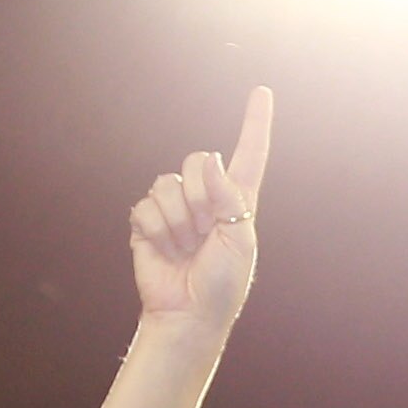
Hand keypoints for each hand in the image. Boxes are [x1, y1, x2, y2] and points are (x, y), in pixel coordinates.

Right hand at [128, 88, 272, 331]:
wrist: (188, 315)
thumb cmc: (221, 284)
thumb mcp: (239, 240)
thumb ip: (229, 197)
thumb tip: (211, 160)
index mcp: (237, 202)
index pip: (248, 155)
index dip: (254, 124)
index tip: (261, 92)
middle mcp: (206, 199)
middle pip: (196, 160)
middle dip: (198, 194)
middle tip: (203, 232)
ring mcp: (175, 209)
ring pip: (167, 183)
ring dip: (177, 220)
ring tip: (184, 247)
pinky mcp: (147, 222)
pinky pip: (145, 206)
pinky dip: (155, 230)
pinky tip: (164, 249)